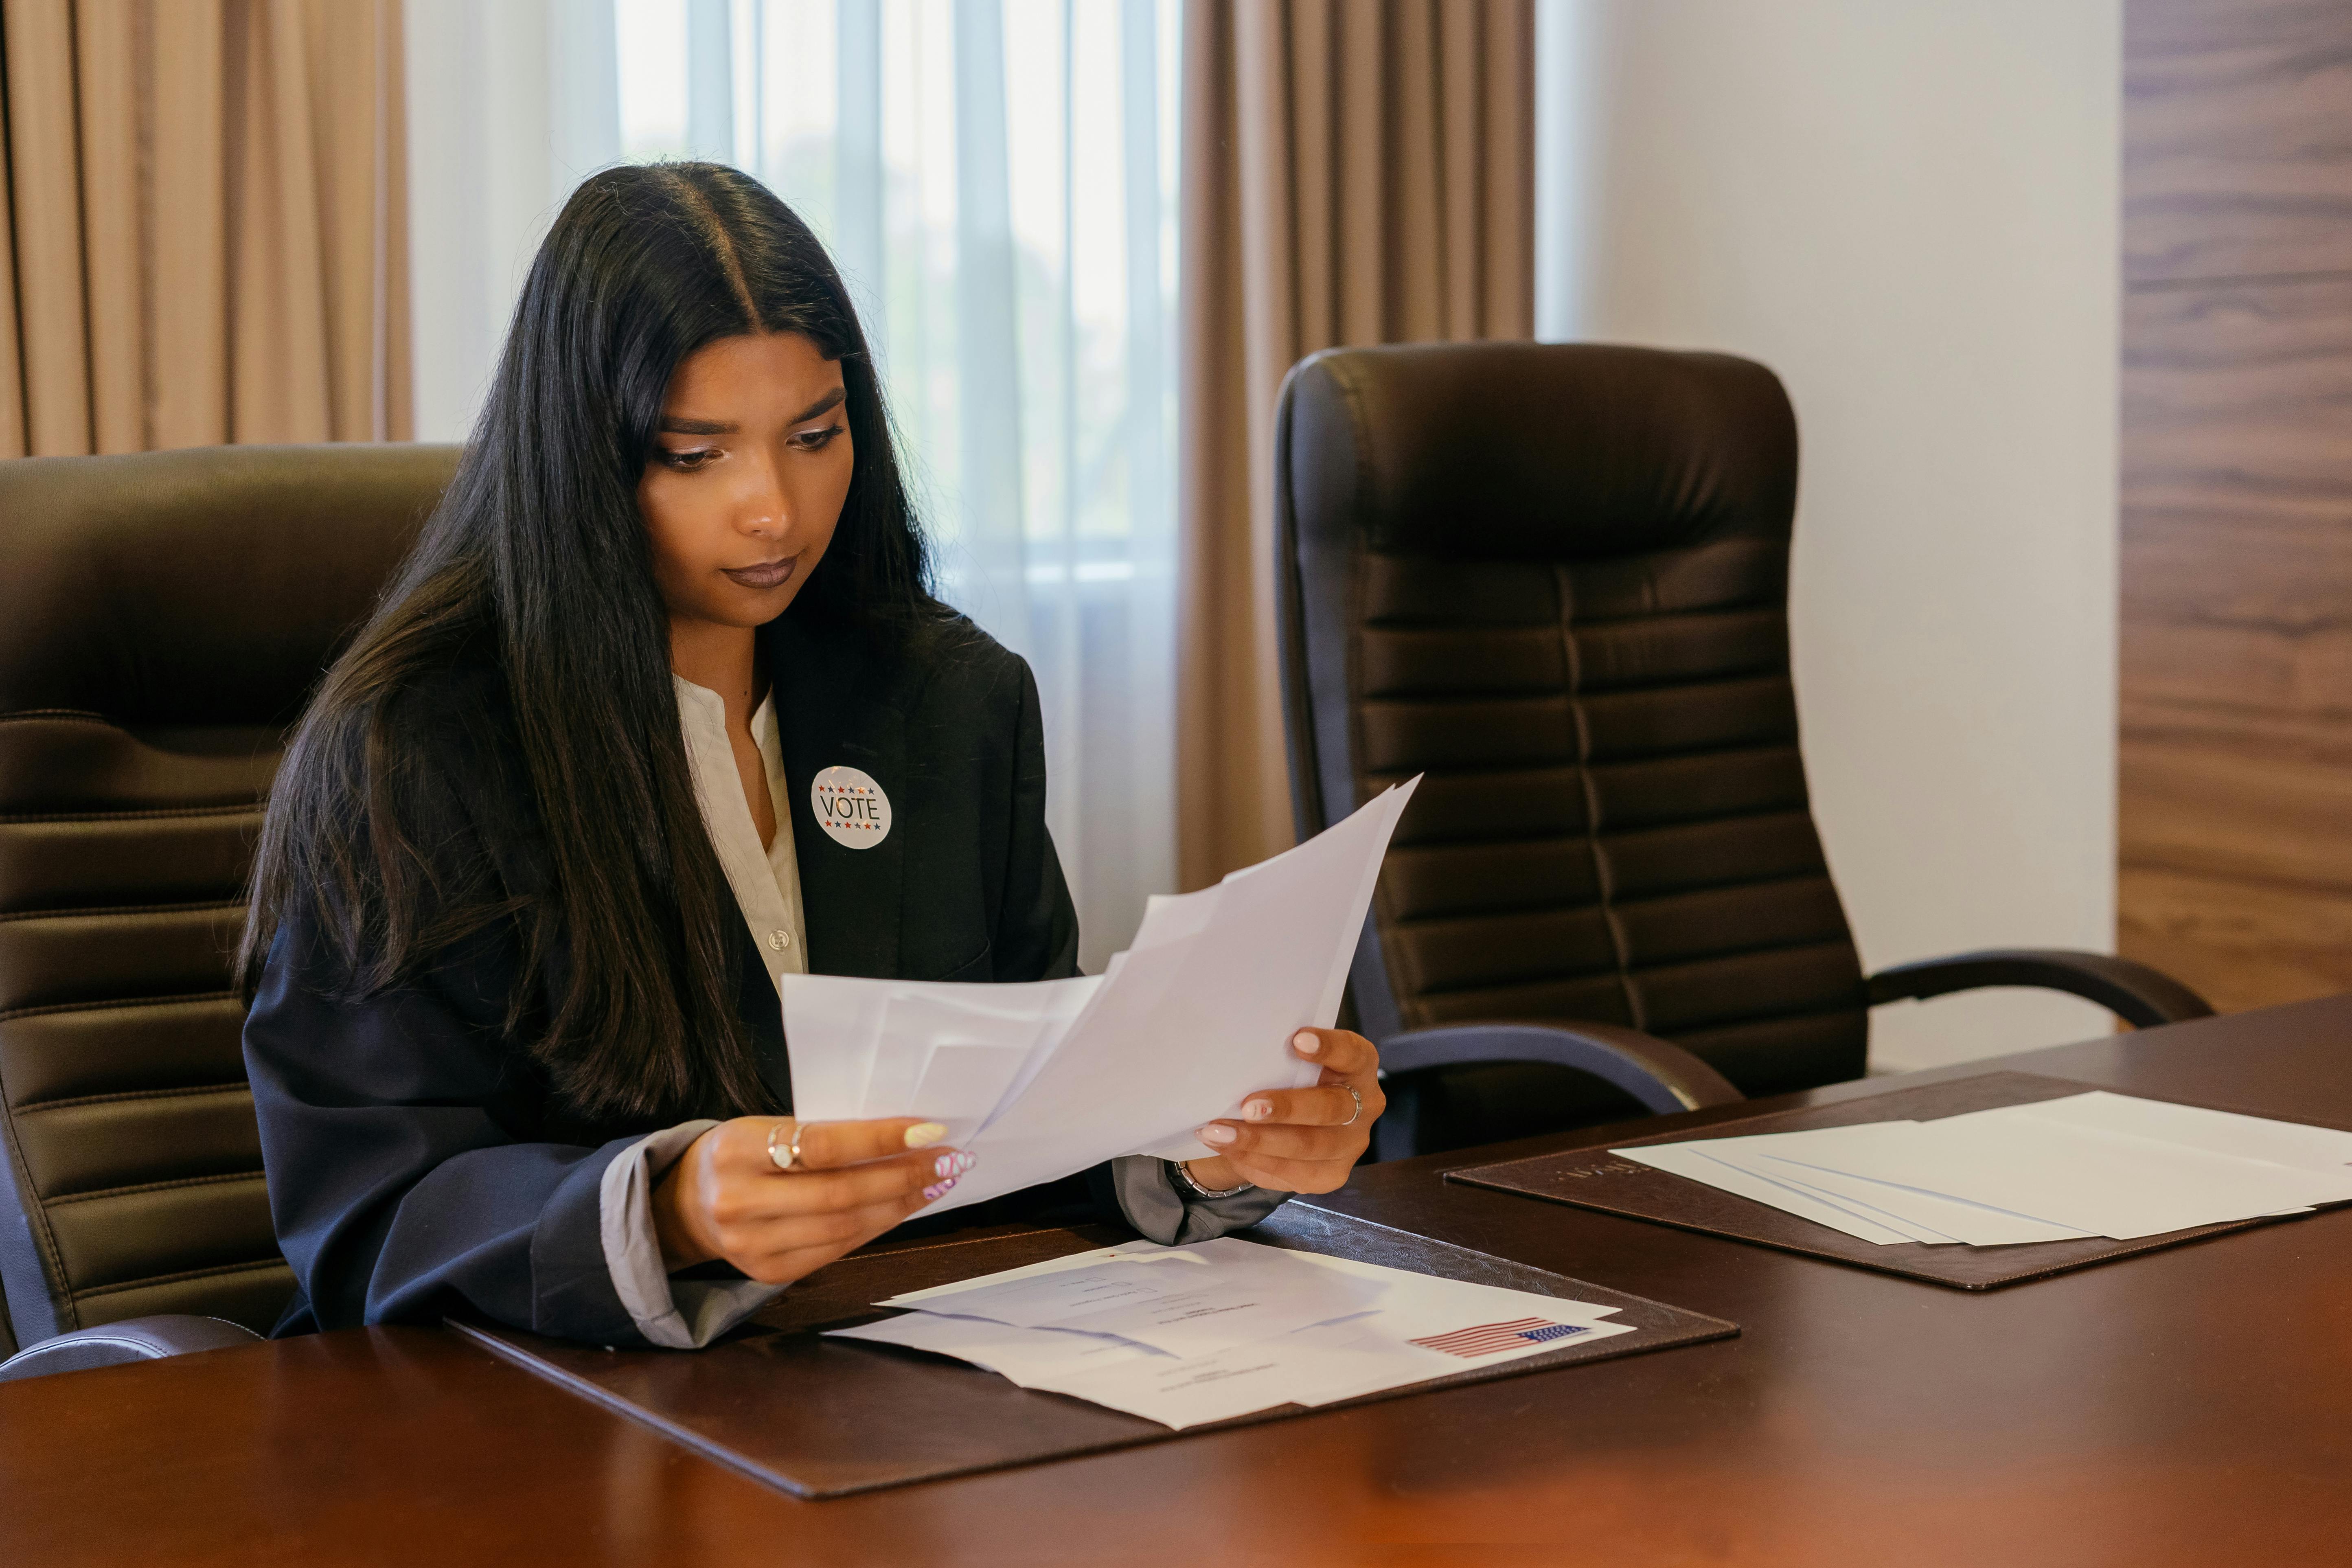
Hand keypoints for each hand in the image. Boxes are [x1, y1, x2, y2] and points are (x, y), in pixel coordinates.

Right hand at [650, 1116, 972, 1283]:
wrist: (689, 1203)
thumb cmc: (742, 1153)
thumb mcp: (766, 1127)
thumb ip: (821, 1134)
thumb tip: (903, 1137)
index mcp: (736, 1150)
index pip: (822, 1145)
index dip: (880, 1140)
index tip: (929, 1130)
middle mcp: (738, 1202)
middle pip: (840, 1194)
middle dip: (903, 1177)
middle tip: (948, 1160)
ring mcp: (751, 1245)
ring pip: (844, 1228)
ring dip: (899, 1205)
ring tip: (936, 1183)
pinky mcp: (767, 1273)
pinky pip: (836, 1250)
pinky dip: (876, 1228)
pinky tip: (901, 1209)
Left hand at [1184, 1027, 1383, 1195]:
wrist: (1291, 1122)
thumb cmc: (1289, 1078)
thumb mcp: (1291, 1062)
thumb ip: (1279, 1058)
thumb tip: (1232, 1055)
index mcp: (1358, 1066)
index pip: (1351, 1052)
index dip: (1328, 1047)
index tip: (1297, 1040)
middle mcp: (1364, 1105)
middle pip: (1331, 1108)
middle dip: (1287, 1109)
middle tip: (1248, 1107)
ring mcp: (1351, 1144)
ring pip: (1309, 1147)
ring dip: (1259, 1141)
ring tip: (1218, 1133)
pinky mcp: (1332, 1174)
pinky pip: (1293, 1174)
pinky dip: (1254, 1161)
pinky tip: (1227, 1149)